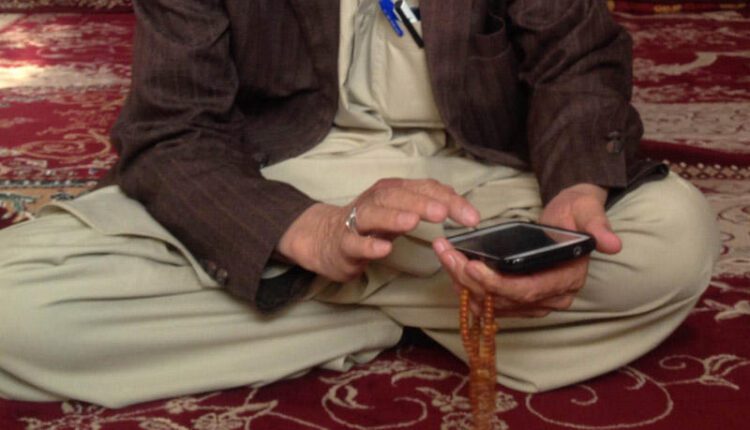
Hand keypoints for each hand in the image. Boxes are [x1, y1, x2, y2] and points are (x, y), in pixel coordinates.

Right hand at [277, 178, 479, 281]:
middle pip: (398, 197)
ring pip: (374, 214)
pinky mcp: (343, 244)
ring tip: (413, 222)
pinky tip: (384, 249)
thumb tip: (459, 202)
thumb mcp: (399, 210)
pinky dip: (369, 245)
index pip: (424, 189)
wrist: (324, 238)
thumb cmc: (369, 225)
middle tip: (443, 213)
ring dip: (393, 216)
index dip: (449, 201)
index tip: (473, 217)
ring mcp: (356, 222)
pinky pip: (355, 244)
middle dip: (422, 203)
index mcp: (393, 191)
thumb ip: (426, 203)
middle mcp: (375, 201)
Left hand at [433, 183, 619, 316]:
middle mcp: (551, 298)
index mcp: (567, 280)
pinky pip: (488, 300)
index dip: (496, 283)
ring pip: (490, 303)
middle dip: (470, 280)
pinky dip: (467, 286)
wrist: (569, 217)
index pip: (527, 291)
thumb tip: (612, 243)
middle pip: (503, 300)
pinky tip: (451, 267)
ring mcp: (533, 302)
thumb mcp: (588, 211)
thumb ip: (597, 226)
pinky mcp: (518, 299)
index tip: (471, 265)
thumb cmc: (577, 212)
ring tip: (444, 256)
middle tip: (447, 255)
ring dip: (463, 283)